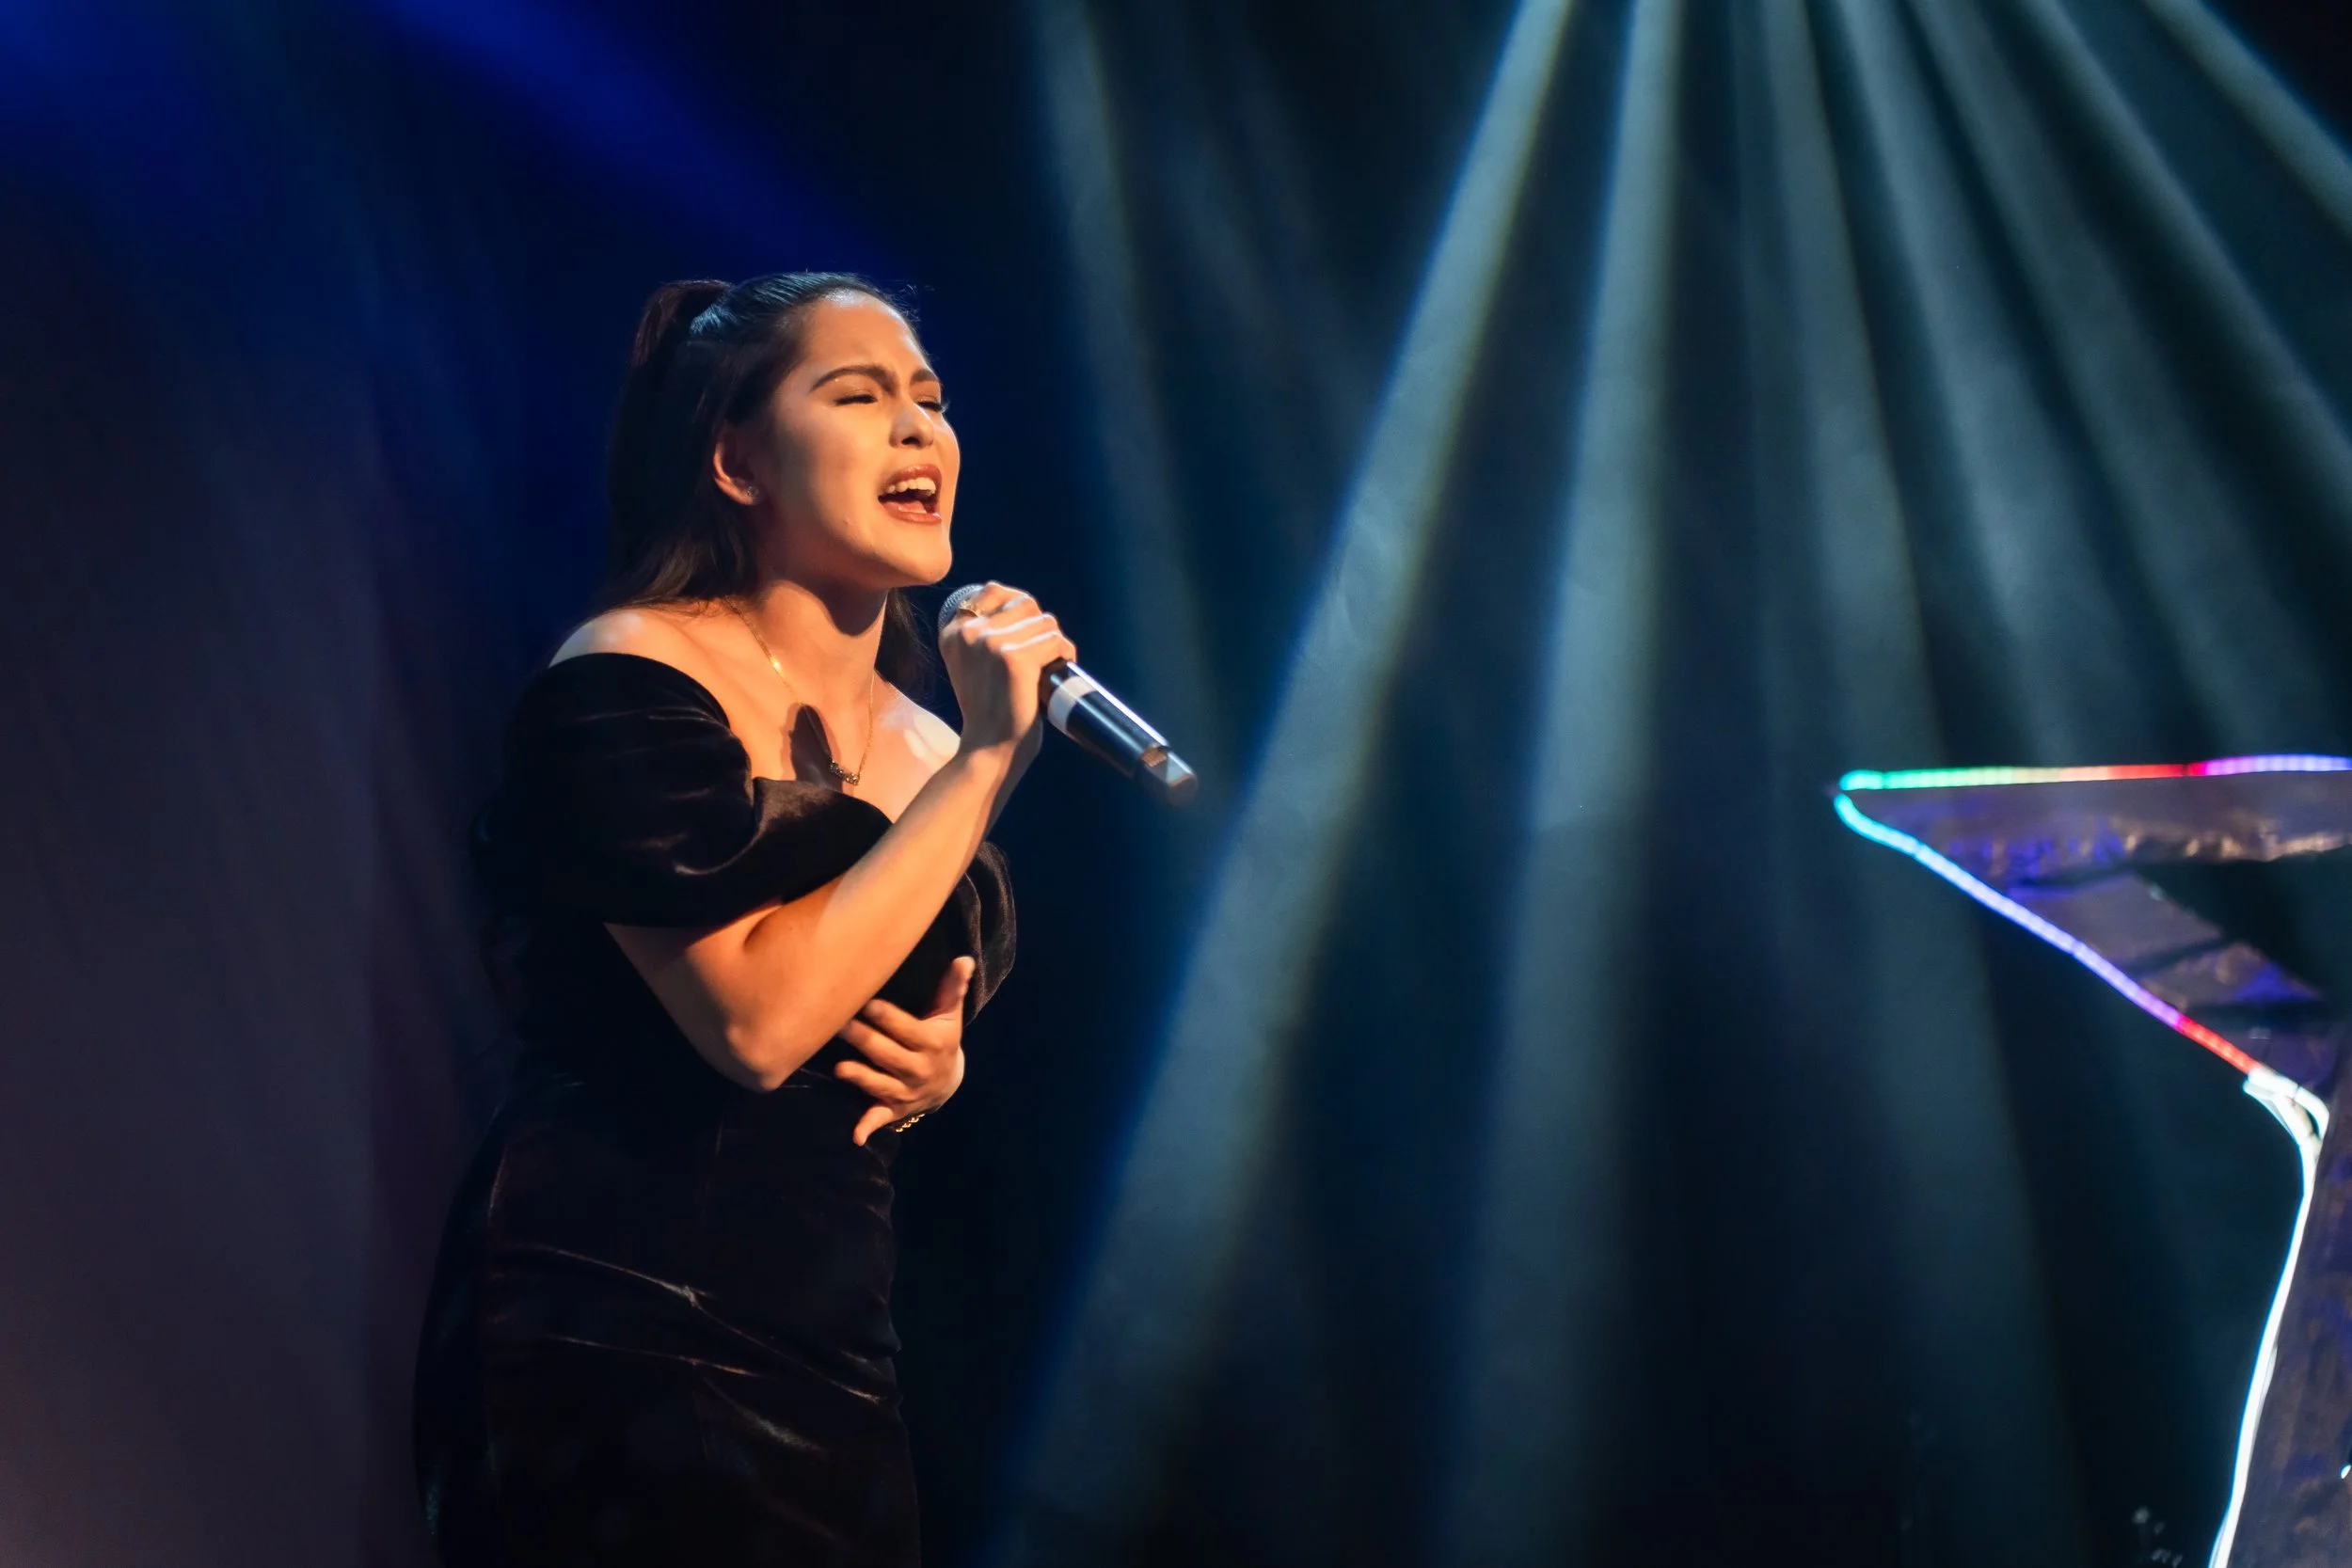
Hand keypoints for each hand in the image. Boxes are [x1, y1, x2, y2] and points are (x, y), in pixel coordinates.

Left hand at [835, 955, 975, 1145]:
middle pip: (886, 1053)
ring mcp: (906, 1091)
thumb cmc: (941, 1038)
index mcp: (932, 1043)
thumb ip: (952, 987)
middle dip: (862, 1039)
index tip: (865, 1002)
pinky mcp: (893, 1108)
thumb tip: (964, 959)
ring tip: (839, 1068)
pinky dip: (868, 1127)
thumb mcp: (949, 1015)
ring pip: (880, 1084)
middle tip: (836, 1024)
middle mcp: (919, 1069)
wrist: (948, 1082)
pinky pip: (880, 1117)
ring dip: (860, 1078)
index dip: (885, 1016)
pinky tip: (856, 1136)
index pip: (905, 1028)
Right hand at [938, 582, 1077, 760]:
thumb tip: (1023, 604)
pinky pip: (1055, 641)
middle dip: (1040, 627)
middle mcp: (968, 632)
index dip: (1019, 606)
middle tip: (1042, 655)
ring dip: (1054, 644)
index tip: (1028, 631)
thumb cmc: (989, 711)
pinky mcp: (1015, 658)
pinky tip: (1058, 672)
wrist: (989, 749)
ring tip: (1049, 668)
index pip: (994, 590)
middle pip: (1025, 604)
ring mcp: (990, 643)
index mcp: (953, 631)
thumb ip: (984, 636)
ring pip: (1045, 622)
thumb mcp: (973, 665)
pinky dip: (1065, 655)